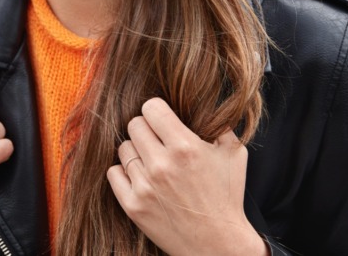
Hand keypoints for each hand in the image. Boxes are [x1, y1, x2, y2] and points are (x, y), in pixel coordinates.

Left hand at [107, 98, 267, 255]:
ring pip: (124, 148)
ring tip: (153, 163)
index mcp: (185, 147)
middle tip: (159, 142)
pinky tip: (141, 177)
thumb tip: (203, 105)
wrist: (219, 245)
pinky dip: (124, 173)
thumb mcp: (234, 154)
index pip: (151, 107)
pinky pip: (113, 173)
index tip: (164, 121)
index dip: (158, 112)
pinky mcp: (133, 206)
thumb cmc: (227, 197)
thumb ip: (219, 125)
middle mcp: (162, 165)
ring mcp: (144, 186)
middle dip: (147, 130)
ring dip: (137, 152)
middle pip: (134, 125)